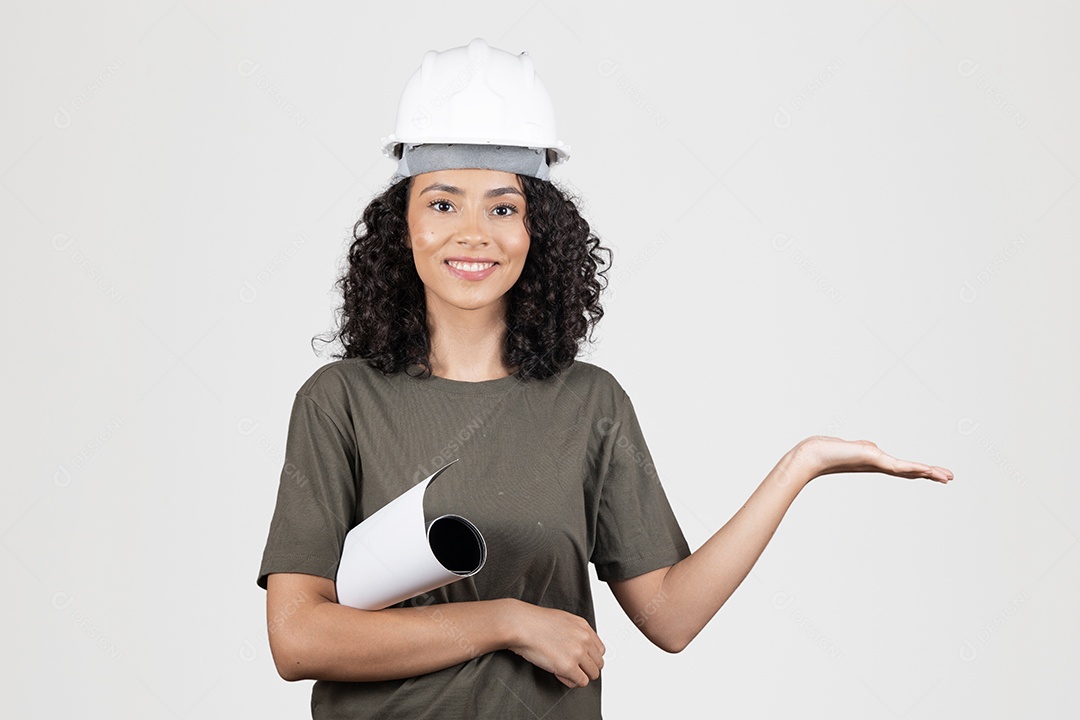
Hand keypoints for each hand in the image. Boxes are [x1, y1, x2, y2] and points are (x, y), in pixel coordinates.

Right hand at [505, 601, 605, 687]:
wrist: (520, 624)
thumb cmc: (533, 622)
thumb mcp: (562, 619)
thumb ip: (575, 632)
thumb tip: (577, 646)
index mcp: (583, 627)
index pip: (600, 650)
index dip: (589, 658)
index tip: (580, 661)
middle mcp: (584, 639)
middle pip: (598, 663)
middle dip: (585, 668)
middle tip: (571, 668)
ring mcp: (577, 653)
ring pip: (592, 674)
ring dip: (579, 676)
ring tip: (563, 671)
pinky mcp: (568, 666)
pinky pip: (580, 682)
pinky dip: (571, 682)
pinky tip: (559, 674)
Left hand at [791, 436, 952, 483]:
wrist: (813, 455)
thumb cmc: (828, 452)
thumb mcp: (853, 448)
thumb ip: (865, 449)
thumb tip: (871, 448)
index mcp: (876, 463)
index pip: (903, 468)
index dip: (920, 472)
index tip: (936, 474)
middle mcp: (878, 465)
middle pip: (909, 471)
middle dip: (930, 474)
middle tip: (950, 478)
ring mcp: (876, 463)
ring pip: (906, 469)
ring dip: (927, 472)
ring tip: (945, 476)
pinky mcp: (871, 459)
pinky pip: (896, 464)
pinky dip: (911, 467)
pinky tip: (924, 470)